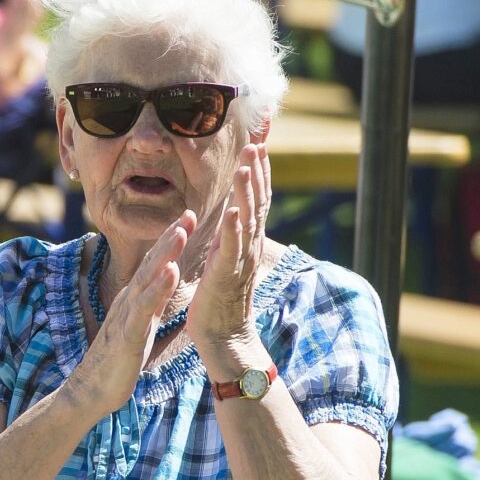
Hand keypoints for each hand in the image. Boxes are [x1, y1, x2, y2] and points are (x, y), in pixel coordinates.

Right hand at [67, 212, 193, 417]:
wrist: (92, 391)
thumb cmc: (116, 362)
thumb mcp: (139, 328)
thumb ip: (150, 306)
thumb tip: (163, 289)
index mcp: (135, 301)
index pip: (154, 265)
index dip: (171, 241)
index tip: (188, 218)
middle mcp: (129, 302)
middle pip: (151, 263)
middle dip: (170, 237)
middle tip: (188, 213)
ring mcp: (127, 316)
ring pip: (147, 280)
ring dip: (164, 254)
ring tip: (180, 232)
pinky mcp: (129, 334)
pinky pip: (144, 308)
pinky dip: (158, 288)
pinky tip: (170, 272)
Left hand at [190, 132, 270, 366]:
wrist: (224, 335)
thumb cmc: (221, 296)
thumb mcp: (226, 255)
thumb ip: (232, 232)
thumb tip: (235, 208)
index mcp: (246, 239)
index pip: (256, 199)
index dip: (258, 171)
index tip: (258, 143)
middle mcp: (249, 246)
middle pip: (258, 202)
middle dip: (257, 172)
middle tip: (257, 143)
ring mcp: (240, 260)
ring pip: (248, 220)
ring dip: (247, 193)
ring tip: (245, 166)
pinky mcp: (225, 276)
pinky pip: (231, 250)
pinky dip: (232, 229)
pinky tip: (231, 210)